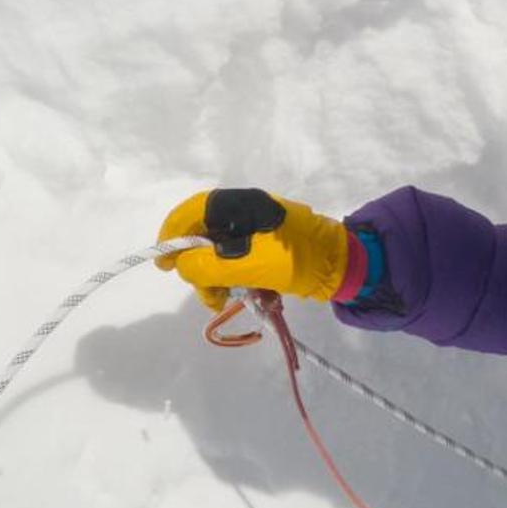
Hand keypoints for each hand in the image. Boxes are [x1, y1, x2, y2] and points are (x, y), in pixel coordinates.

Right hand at [155, 189, 353, 309]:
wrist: (341, 267)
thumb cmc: (297, 259)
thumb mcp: (250, 265)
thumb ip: (209, 266)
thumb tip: (183, 267)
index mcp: (241, 206)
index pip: (192, 211)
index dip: (172, 236)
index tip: (164, 265)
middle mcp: (245, 214)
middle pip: (203, 237)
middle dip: (200, 269)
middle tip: (208, 296)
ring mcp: (256, 232)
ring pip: (219, 255)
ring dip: (217, 281)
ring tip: (224, 302)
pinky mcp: (265, 251)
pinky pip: (239, 264)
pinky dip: (237, 281)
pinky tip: (247, 297)